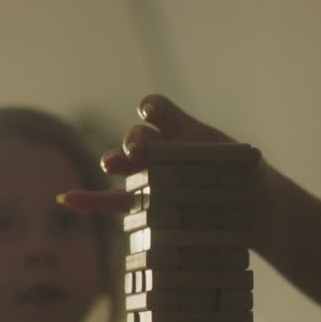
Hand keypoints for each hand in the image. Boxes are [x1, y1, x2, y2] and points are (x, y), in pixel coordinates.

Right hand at [56, 94, 262, 213]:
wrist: (247, 211)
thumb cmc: (244, 179)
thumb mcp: (243, 164)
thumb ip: (239, 158)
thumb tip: (253, 155)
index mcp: (181, 131)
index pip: (159, 111)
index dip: (152, 110)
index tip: (149, 114)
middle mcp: (160, 150)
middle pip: (137, 137)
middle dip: (133, 141)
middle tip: (137, 152)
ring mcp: (148, 176)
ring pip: (122, 166)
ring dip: (113, 162)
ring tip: (113, 166)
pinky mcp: (142, 206)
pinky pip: (111, 203)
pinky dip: (89, 201)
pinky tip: (67, 199)